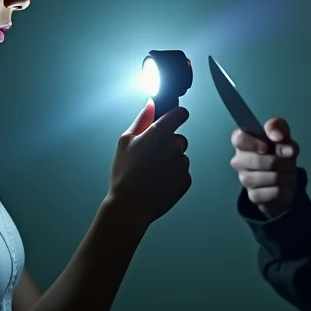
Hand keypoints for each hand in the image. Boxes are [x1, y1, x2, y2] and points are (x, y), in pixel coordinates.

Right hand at [106, 101, 191, 228]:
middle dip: (169, 144)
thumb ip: (141, 120)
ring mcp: (182, 164)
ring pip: (181, 156)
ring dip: (172, 161)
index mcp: (159, 133)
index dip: (176, 116)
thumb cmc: (124, 174)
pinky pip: (183, 172)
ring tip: (153, 173)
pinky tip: (159, 183)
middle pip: (180, 138)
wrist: (129, 206)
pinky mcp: (186, 180)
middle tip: (152, 158)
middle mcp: (174, 146)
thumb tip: (151, 103)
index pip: (181, 113)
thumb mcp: (125, 142)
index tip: (172, 121)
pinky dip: (174, 176)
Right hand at [230, 118, 299, 217]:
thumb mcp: (282, 135)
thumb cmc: (279, 151)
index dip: (253, 143)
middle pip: (257, 161)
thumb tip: (277, 136)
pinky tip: (284, 185)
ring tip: (288, 173)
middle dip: (280, 161)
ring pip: (269, 178)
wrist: (285, 177)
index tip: (266, 147)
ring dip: (286, 175)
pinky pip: (274, 192)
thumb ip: (278, 128)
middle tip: (289, 160)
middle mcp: (239, 160)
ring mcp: (244, 180)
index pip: (239, 139)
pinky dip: (285, 189)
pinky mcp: (254, 196)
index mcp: (243, 142)